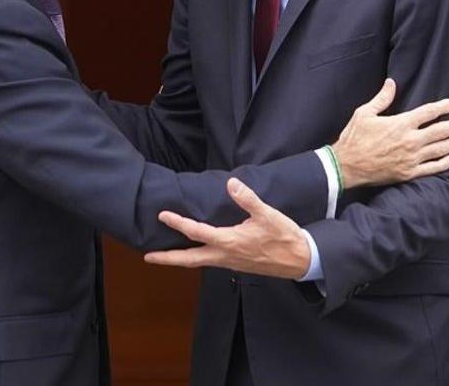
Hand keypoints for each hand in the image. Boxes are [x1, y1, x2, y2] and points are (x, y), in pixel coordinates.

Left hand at [144, 178, 310, 279]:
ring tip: (165, 255)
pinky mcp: (236, 264)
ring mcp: (229, 262)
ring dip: (180, 259)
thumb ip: (247, 199)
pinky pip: (209, 262)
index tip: (162, 215)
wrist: (300, 260)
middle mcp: (225, 256)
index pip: (196, 232)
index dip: (177, 222)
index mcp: (229, 242)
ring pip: (198, 262)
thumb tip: (231, 184)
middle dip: (167, 258)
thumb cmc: (284, 237)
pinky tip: (195, 252)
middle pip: (189, 260)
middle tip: (148, 256)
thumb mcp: (267, 215)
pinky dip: (196, 258)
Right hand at [332, 78, 448, 187]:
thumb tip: (392, 83)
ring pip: (440, 150)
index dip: (444, 107)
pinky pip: (431, 169)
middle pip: (440, 131)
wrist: (346, 166)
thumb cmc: (354, 138)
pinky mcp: (408, 173)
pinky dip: (443, 164)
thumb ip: (382, 98)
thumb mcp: (364, 113)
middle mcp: (410, 141)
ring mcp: (411, 158)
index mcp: (401, 123)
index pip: (429, 112)